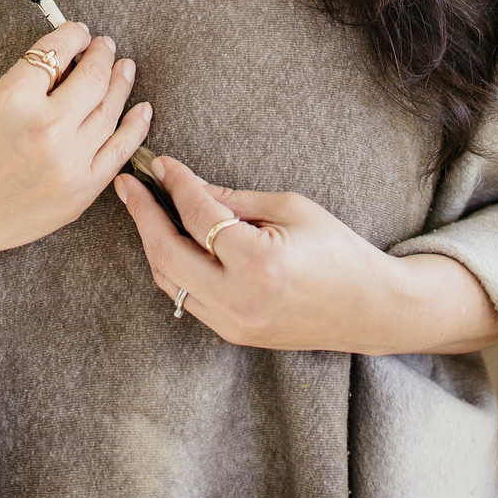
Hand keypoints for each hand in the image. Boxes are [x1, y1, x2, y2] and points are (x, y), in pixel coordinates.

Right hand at [0, 22, 151, 276]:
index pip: (58, 49)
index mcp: (14, 98)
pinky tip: (141, 109)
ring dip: (121, 83)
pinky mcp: (80, 192)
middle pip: (92, 77)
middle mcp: (46, 127)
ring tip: (125, 68)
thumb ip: (24, 83)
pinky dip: (135, 127)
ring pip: (110, 111)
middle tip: (105, 46)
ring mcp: (68, 162)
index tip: (78, 32)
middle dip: (101, 55)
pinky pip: (119, 151)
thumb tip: (63, 64)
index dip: (73, 34)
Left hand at [114, 155, 497, 354]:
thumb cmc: (338, 250)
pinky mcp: (234, 335)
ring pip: (169, 281)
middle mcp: (239, 299)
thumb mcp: (290, 208)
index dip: (177, 184)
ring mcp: (234, 323)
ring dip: (152, 241)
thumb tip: (187, 183)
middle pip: (166, 254)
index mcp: (259, 263)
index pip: (199, 215)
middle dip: (142, 215)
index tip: (161, 163)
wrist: (371, 308)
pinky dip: (173, 267)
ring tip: (142, 206)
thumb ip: (233, 199)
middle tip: (127, 185)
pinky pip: (187, 298)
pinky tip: (169, 238)